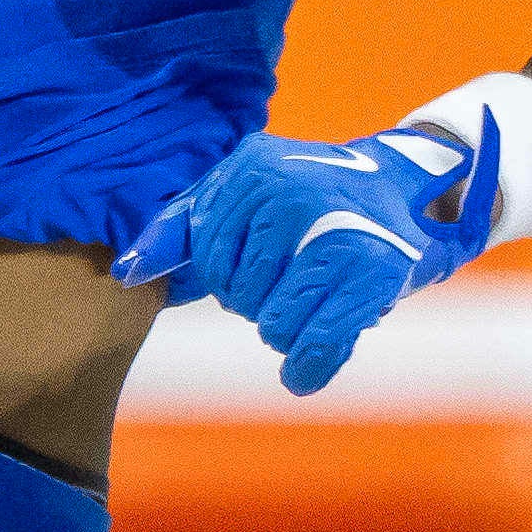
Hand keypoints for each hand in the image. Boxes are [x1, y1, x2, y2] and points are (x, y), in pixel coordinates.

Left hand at [113, 116, 508, 394]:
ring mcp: (331, 230)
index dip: (228, 279)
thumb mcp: (241, 196)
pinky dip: (308, 362)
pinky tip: (306, 363)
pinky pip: (313, 343)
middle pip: (237, 294)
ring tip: (314, 298)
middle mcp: (289, 193)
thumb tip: (127, 271)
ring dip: (288, 328)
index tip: (266, 263)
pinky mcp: (369, 270)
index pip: (205, 259)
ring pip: (272, 323)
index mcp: (251, 168)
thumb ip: (179, 230)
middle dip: (260, 301)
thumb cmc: (309, 200)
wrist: (405, 188)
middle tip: (296, 280)